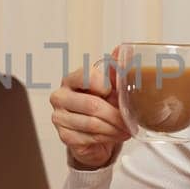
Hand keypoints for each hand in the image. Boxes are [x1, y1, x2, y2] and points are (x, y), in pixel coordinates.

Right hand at [50, 47, 131, 169]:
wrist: (95, 132)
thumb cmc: (102, 105)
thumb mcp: (111, 86)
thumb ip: (116, 69)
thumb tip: (123, 49)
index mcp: (71, 79)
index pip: (86, 77)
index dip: (105, 86)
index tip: (115, 92)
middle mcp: (60, 96)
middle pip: (92, 105)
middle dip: (115, 115)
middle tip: (130, 120)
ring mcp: (59, 117)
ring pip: (92, 124)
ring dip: (114, 128)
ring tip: (126, 130)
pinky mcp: (64, 136)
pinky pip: (89, 138)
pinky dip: (106, 138)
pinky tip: (115, 136)